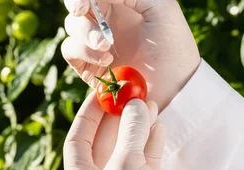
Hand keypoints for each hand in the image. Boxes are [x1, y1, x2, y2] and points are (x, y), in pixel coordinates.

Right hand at [61, 0, 200, 110]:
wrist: (173, 87)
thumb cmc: (173, 45)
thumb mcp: (161, 8)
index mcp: (121, 3)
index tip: (82, 3)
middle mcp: (104, 21)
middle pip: (76, 7)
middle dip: (78, 9)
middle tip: (84, 14)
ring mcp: (94, 43)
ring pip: (72, 27)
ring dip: (86, 34)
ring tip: (107, 47)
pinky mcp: (87, 65)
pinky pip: (70, 50)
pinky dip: (84, 52)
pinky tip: (106, 60)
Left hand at [64, 93, 165, 169]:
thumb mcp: (125, 165)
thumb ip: (130, 133)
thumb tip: (136, 103)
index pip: (77, 140)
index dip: (88, 114)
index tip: (101, 94)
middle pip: (105, 142)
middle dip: (120, 117)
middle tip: (132, 95)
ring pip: (128, 151)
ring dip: (140, 128)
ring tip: (151, 106)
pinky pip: (145, 164)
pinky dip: (152, 145)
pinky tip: (159, 128)